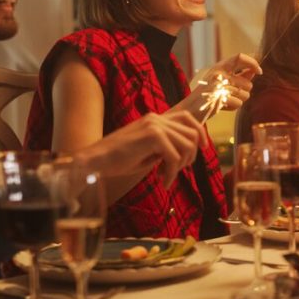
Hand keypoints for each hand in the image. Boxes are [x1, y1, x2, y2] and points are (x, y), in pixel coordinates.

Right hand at [77, 111, 207, 186]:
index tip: (204, 149)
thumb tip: (187, 153)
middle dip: (190, 156)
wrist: (95, 161)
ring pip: (186, 146)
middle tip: (174, 171)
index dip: (200, 132)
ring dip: (180, 166)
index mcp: (155, 119)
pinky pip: (174, 157)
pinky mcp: (152, 136)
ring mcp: (155, 125)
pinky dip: (171, 173)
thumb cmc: (118, 159)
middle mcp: (156, 118)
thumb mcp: (148, 150)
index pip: (187, 117)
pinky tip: (162, 181)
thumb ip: (165, 146)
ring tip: (166, 177)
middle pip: (192, 134)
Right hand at [181, 53, 262, 116]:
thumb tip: (255, 70)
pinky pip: (238, 103)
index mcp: (220, 66)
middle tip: (232, 93)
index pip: (240, 57)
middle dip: (245, 91)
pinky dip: (233, 107)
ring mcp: (218, 85)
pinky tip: (222, 105)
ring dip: (239, 100)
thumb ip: (239, 75)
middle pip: (247, 82)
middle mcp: (219, 72)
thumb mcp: (223, 80)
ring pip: (245, 94)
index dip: (253, 63)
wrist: (191, 108)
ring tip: (225, 99)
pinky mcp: (218, 97)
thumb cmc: (209, 93)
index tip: (259, 71)